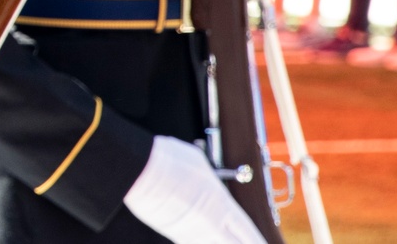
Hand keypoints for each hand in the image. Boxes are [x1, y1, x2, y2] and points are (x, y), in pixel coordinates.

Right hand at [123, 136, 269, 243]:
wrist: (137, 170)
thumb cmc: (168, 161)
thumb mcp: (200, 165)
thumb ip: (213, 180)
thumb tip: (214, 182)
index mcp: (222, 207)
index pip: (249, 234)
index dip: (259, 243)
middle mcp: (209, 226)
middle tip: (250, 242)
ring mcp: (189, 233)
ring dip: (220, 241)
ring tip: (221, 237)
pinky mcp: (171, 233)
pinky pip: (191, 242)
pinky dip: (200, 240)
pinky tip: (201, 237)